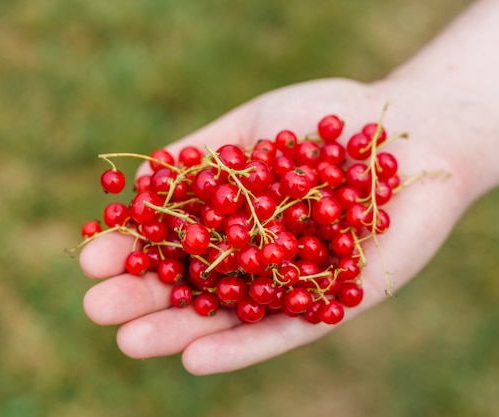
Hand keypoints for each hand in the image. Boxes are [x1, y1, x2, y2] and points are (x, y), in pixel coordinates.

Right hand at [78, 78, 469, 374]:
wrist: (409, 128)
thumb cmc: (328, 118)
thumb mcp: (251, 127)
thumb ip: (199, 156)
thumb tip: (136, 184)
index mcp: (232, 216)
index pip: (173, 240)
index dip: (133, 249)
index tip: (89, 256)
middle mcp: (257, 254)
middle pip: (194, 281)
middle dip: (145, 294)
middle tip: (96, 307)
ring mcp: (293, 281)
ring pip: (230, 314)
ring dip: (179, 330)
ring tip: (128, 342)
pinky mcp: (335, 304)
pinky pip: (286, 330)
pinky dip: (242, 344)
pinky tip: (195, 359)